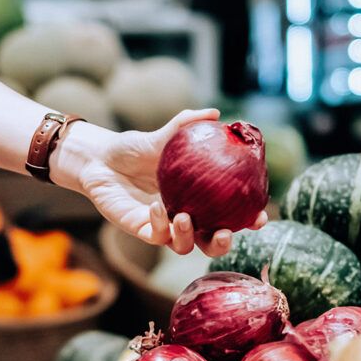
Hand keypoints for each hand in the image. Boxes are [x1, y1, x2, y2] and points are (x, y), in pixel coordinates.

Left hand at [55, 110, 268, 256]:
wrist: (101, 158)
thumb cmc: (135, 148)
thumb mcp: (163, 135)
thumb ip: (187, 125)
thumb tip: (215, 114)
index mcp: (198, 198)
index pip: (230, 215)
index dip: (248, 221)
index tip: (259, 217)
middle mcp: (184, 216)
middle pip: (211, 242)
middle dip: (222, 243)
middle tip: (225, 232)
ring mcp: (163, 227)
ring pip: (184, 246)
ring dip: (189, 236)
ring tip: (185, 217)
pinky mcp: (141, 230)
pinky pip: (156, 236)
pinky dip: (160, 224)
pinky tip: (156, 206)